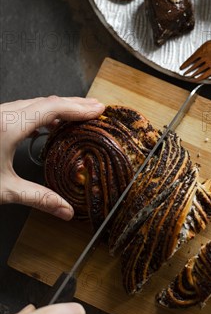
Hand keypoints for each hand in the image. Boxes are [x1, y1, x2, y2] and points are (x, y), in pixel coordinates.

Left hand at [0, 96, 104, 219]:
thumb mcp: (3, 190)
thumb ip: (38, 198)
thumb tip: (65, 211)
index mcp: (8, 125)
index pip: (52, 108)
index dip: (78, 108)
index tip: (98, 109)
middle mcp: (2, 114)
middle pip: (44, 102)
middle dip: (72, 105)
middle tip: (94, 109)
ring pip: (32, 104)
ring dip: (56, 109)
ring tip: (76, 116)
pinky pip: (20, 110)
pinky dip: (39, 114)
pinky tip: (46, 125)